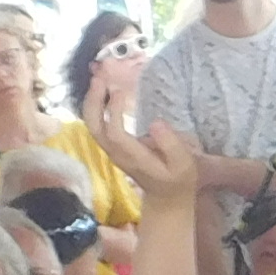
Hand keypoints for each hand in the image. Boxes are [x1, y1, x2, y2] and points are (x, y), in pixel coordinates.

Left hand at [84, 80, 201, 211]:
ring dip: (92, 101)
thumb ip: (171, 144)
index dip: (113, 111)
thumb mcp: (183, 164)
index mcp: (134, 157)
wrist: (166, 197)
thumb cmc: (178, 178)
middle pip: (94, 127)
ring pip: (92, 125)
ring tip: (99, 78)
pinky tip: (103, 90)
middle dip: (93, 101)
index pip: (114, 133)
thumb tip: (156, 123)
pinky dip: (96, 106)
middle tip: (99, 77)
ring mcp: (112, 150)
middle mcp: (117, 153)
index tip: (120, 91)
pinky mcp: (113, 146)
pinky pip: (98, 124)